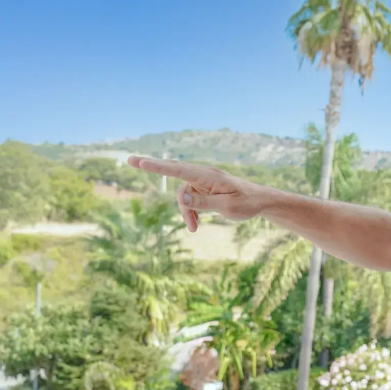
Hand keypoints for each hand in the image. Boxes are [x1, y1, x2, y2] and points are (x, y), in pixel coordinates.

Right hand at [127, 156, 262, 231]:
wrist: (261, 202)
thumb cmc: (246, 203)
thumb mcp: (225, 206)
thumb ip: (202, 201)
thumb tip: (180, 196)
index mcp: (208, 176)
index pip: (178, 170)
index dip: (158, 167)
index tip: (141, 162)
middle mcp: (203, 175)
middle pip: (174, 172)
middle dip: (153, 168)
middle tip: (129, 161)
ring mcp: (203, 181)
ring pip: (183, 194)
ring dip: (185, 211)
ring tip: (193, 228)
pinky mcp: (205, 188)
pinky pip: (190, 198)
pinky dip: (190, 210)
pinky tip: (196, 224)